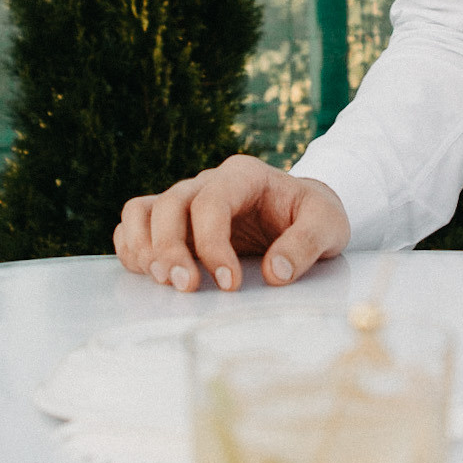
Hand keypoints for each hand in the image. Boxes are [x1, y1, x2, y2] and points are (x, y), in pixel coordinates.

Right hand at [114, 155, 350, 291]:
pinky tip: (150, 276)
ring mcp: (187, 200)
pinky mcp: (176, 222)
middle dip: (171, 249)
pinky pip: (135, 225)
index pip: (211, 202)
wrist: (302, 212)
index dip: (212, 244)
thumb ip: (306, 244)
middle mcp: (207, 182)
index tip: (229, 284)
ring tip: (162, 281)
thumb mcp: (329, 224)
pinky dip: (133, 249)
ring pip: (141, 210)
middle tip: (186, 288)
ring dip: (144, 247)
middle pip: (169, 204)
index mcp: (244, 175)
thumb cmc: (313, 215)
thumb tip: (276, 272)